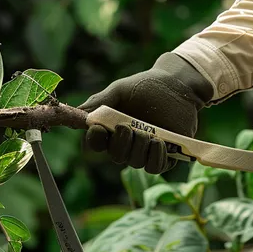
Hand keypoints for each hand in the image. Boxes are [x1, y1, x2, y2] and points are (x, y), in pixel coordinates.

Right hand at [80, 52, 212, 173]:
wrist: (176, 84)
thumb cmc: (146, 86)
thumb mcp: (119, 90)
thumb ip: (98, 103)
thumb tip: (76, 114)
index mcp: (112, 128)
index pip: (96, 143)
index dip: (95, 140)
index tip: (97, 129)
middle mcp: (127, 143)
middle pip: (116, 155)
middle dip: (120, 144)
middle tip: (127, 128)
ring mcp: (146, 150)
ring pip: (135, 162)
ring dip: (138, 149)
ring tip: (147, 134)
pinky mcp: (166, 154)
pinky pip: (155, 167)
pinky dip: (155, 157)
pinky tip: (158, 143)